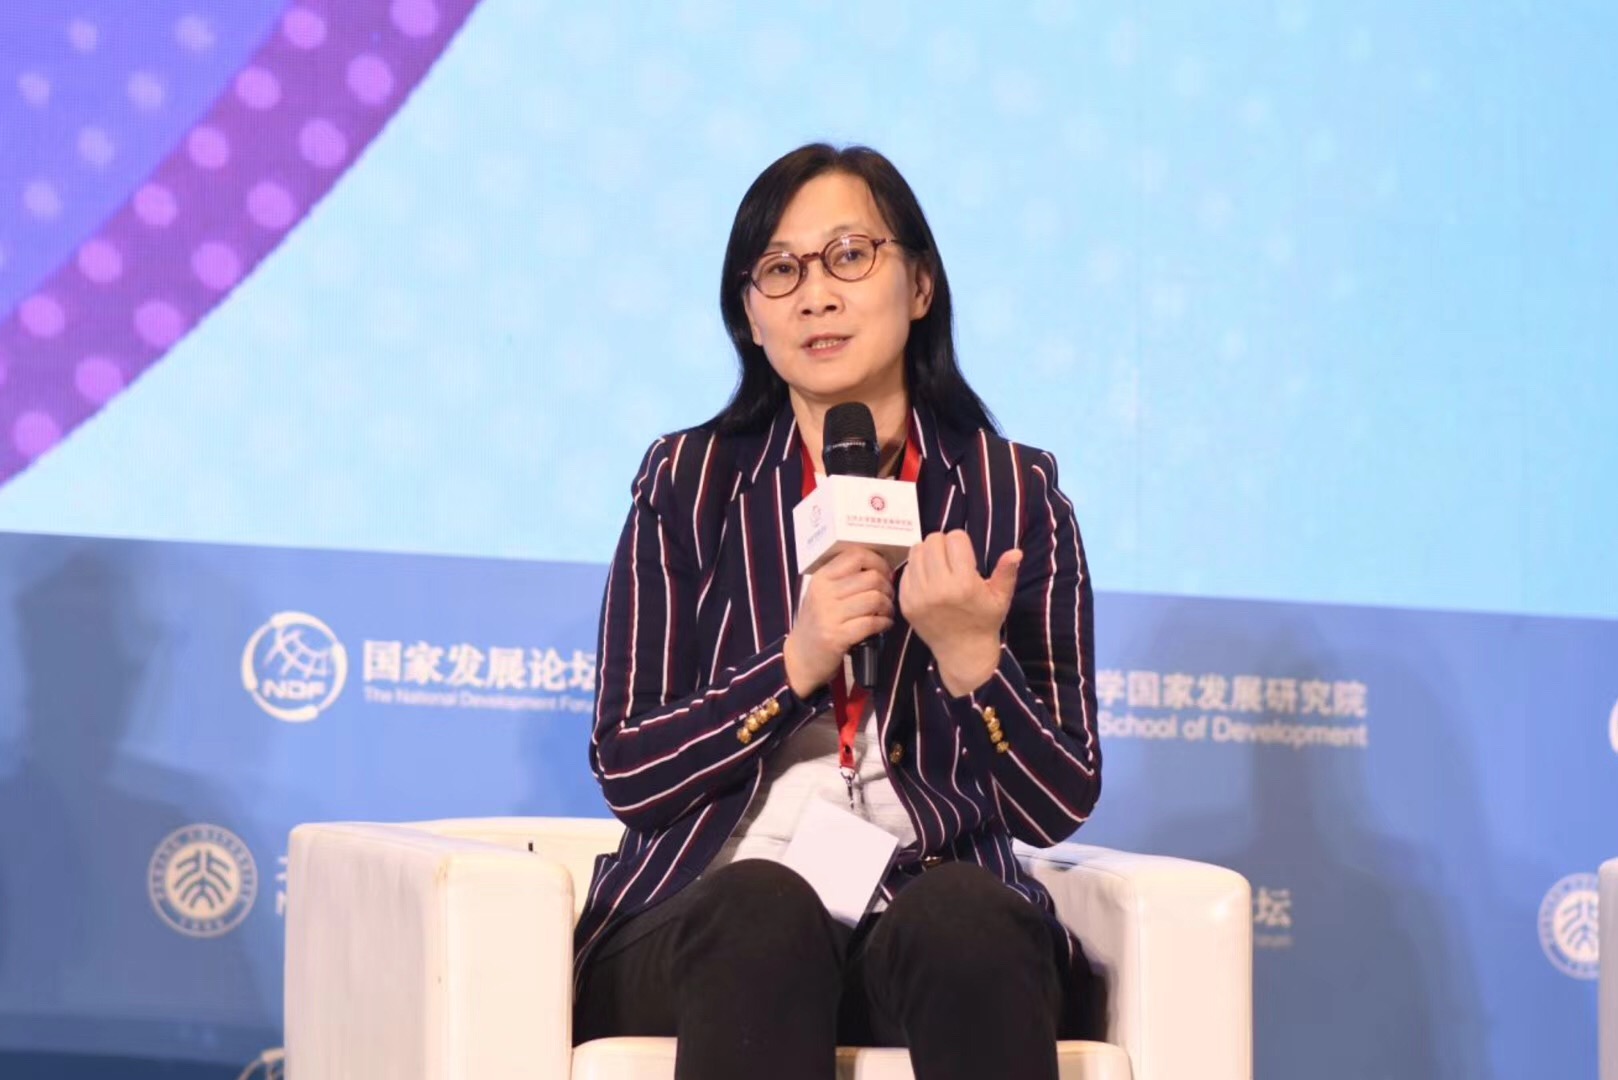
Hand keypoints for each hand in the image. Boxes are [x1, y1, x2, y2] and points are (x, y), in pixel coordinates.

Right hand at [783, 547, 894, 697]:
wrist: (802, 656)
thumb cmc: (818, 621)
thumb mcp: (823, 593)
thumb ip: (844, 577)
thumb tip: (880, 565)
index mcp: (822, 578)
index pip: (856, 555)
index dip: (878, 561)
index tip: (884, 573)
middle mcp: (824, 593)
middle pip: (872, 578)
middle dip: (887, 587)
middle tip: (888, 596)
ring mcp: (829, 615)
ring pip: (875, 599)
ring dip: (888, 606)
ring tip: (886, 612)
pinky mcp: (837, 637)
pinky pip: (872, 623)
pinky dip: (884, 623)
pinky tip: (883, 625)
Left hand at [899, 530, 1020, 695]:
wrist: (963, 652)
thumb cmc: (985, 621)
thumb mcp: (1001, 598)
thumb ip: (1007, 572)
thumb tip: (1016, 552)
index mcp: (964, 584)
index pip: (955, 538)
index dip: (962, 542)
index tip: (965, 554)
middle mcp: (939, 588)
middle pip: (933, 540)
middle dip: (943, 544)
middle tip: (950, 557)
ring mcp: (918, 596)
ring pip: (916, 551)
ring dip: (928, 553)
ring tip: (938, 565)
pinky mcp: (906, 602)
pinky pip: (906, 570)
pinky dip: (916, 569)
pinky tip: (928, 579)